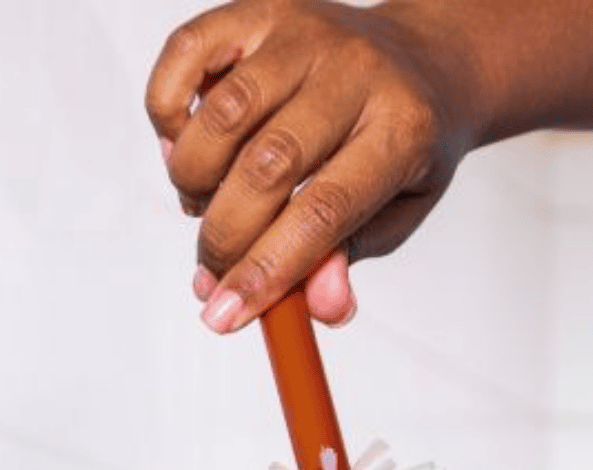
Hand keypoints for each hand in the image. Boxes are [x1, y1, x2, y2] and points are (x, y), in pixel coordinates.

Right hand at [146, 0, 477, 331]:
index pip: (322, 212)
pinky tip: (185, 146)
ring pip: (221, 114)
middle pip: (266, 166)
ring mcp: (303, 33)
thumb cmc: (403, 151)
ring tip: (203, 205)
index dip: (266, 270)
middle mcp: (354, 72)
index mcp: (401, 131)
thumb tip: (319, 308)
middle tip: (211, 273)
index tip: (225, 316)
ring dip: (194, 180)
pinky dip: (168, 112)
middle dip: (224, 238)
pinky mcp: (259, 9)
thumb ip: (348, 259)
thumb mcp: (396, 215)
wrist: (424, 62)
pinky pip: (186, 53)